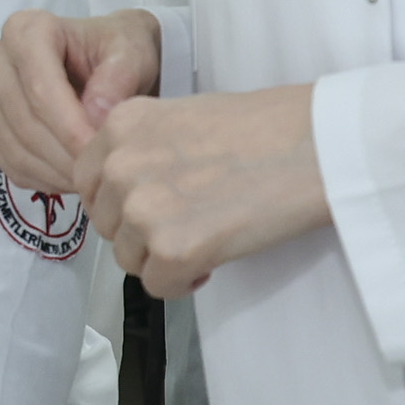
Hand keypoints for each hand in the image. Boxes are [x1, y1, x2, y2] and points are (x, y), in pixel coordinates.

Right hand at [0, 8, 162, 194]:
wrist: (101, 60)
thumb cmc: (117, 51)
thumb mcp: (131, 53)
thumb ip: (118, 78)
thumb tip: (95, 115)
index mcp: (25, 30)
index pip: (40, 89)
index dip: (70, 127)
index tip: (102, 149)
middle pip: (24, 121)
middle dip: (65, 154)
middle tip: (102, 170)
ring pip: (15, 147)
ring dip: (56, 171)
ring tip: (93, 175)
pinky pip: (9, 163)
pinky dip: (44, 178)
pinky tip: (74, 176)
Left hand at [76, 84, 327, 298]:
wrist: (317, 144)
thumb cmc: (267, 128)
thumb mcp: (183, 117)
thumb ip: (144, 148)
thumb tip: (126, 190)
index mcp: (120, 125)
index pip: (87, 181)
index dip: (120, 200)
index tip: (153, 203)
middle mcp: (121, 165)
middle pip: (105, 223)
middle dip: (140, 231)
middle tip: (187, 222)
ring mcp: (143, 209)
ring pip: (128, 259)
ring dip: (162, 257)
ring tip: (206, 236)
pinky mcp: (174, 249)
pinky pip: (158, 286)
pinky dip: (184, 281)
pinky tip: (213, 259)